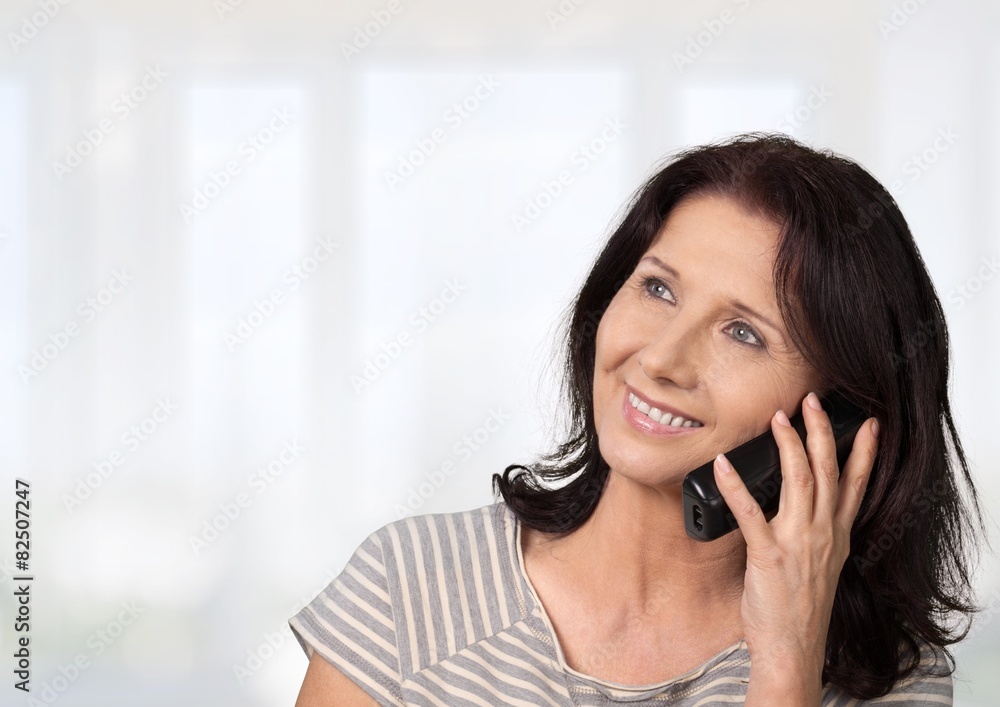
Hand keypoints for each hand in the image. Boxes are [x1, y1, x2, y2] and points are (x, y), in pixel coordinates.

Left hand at [713, 391, 879, 697]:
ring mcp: (798, 542)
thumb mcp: (822, 565)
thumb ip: (817, 533)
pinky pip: (750, 513)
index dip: (863, 452)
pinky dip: (735, 486)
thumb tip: (800, 506)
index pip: (855, 485)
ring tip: (778, 417)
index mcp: (836, 535)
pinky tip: (723, 465)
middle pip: (828, 471)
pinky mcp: (769, 555)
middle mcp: (823, 533)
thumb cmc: (800, 608)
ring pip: (799, 481)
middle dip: (821, 431)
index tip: (868, 422)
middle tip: (811, 400)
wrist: (793, 648)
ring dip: (789, 446)